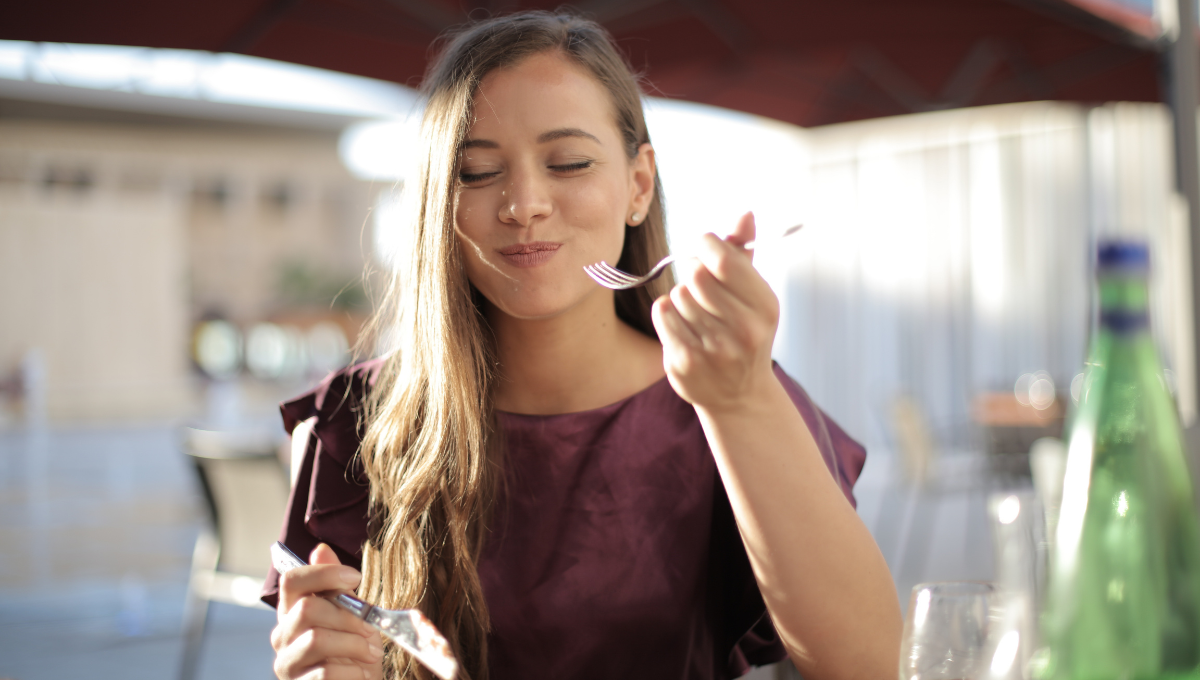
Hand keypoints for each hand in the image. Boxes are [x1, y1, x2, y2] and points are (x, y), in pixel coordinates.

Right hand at [271, 543, 384, 679]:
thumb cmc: (355, 652)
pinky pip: (325, 673)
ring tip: (372, 653)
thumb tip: (321, 549)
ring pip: (316, 640)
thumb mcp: (353, 615)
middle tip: (372, 629)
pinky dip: (353, 672)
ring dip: (354, 644)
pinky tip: (362, 673)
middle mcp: (283, 636)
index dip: (324, 573)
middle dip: (349, 616)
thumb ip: (337, 587)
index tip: (356, 577)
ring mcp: (287, 664)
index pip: (291, 580)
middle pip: (307, 609)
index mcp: (293, 612)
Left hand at [652, 212, 779, 413]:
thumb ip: (744, 253)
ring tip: (697, 314)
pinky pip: (663, 313)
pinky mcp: (685, 362)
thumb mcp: (754, 294)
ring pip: (678, 294)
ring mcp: (714, 349)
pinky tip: (683, 326)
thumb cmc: (744, 332)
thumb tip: (745, 214)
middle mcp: (744, 330)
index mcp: (765, 306)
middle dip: (693, 272)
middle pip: (695, 275)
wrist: (739, 395)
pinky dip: (667, 313)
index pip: (723, 260)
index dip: (706, 244)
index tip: (704, 245)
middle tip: (699, 283)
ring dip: (682, 297)